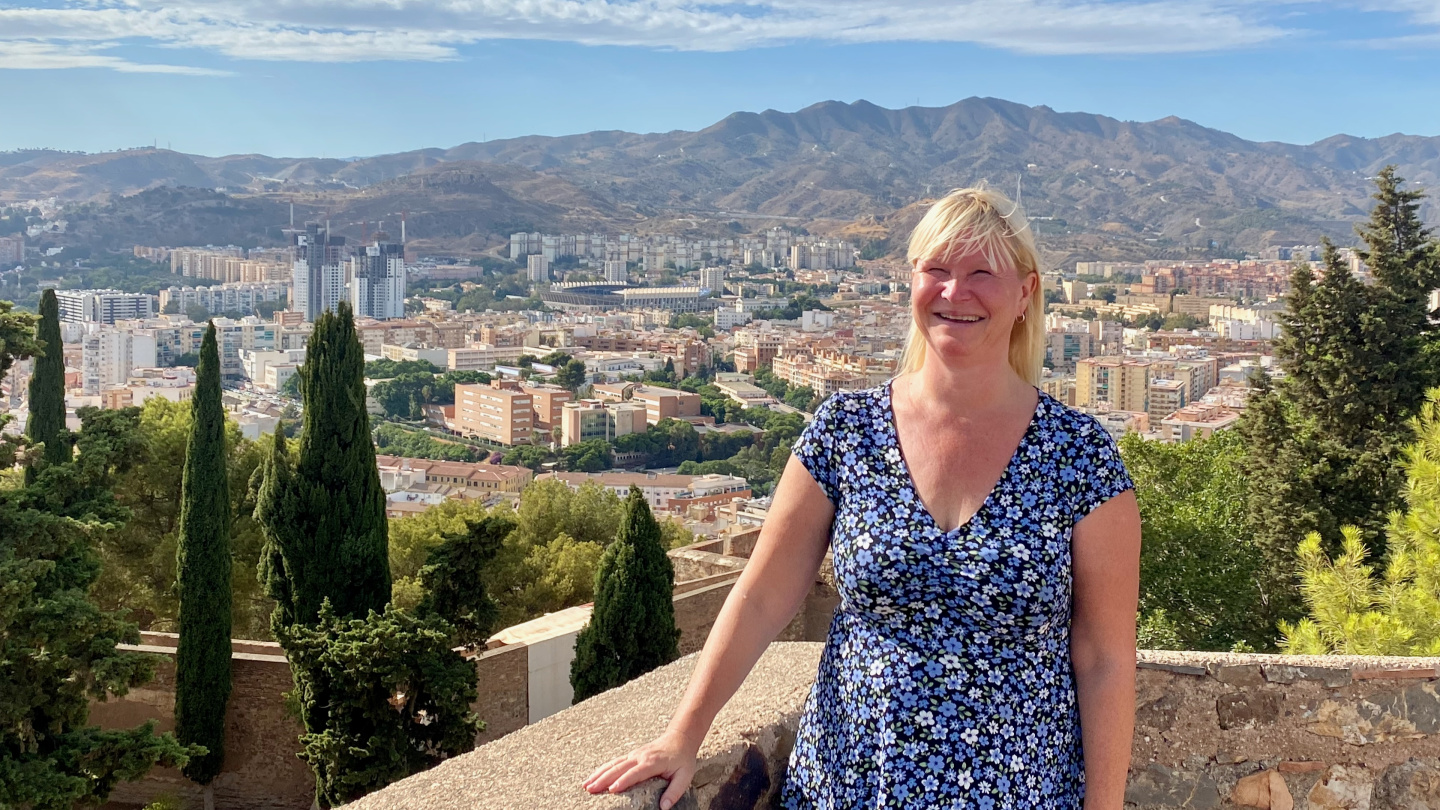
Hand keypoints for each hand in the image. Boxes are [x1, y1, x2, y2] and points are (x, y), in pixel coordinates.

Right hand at [582, 730, 698, 809]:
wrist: (680, 738)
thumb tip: (663, 807)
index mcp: (653, 763)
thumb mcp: (685, 776)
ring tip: (585, 784)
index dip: (623, 781)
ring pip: (613, 764)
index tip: (612, 789)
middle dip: (603, 779)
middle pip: (619, 768)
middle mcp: (640, 757)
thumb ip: (674, 792)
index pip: (636, 773)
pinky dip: (602, 769)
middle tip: (590, 789)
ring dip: (598, 774)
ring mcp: (634, 754)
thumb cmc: (682, 759)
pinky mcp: (631, 755)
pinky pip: (614, 762)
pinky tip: (592, 776)